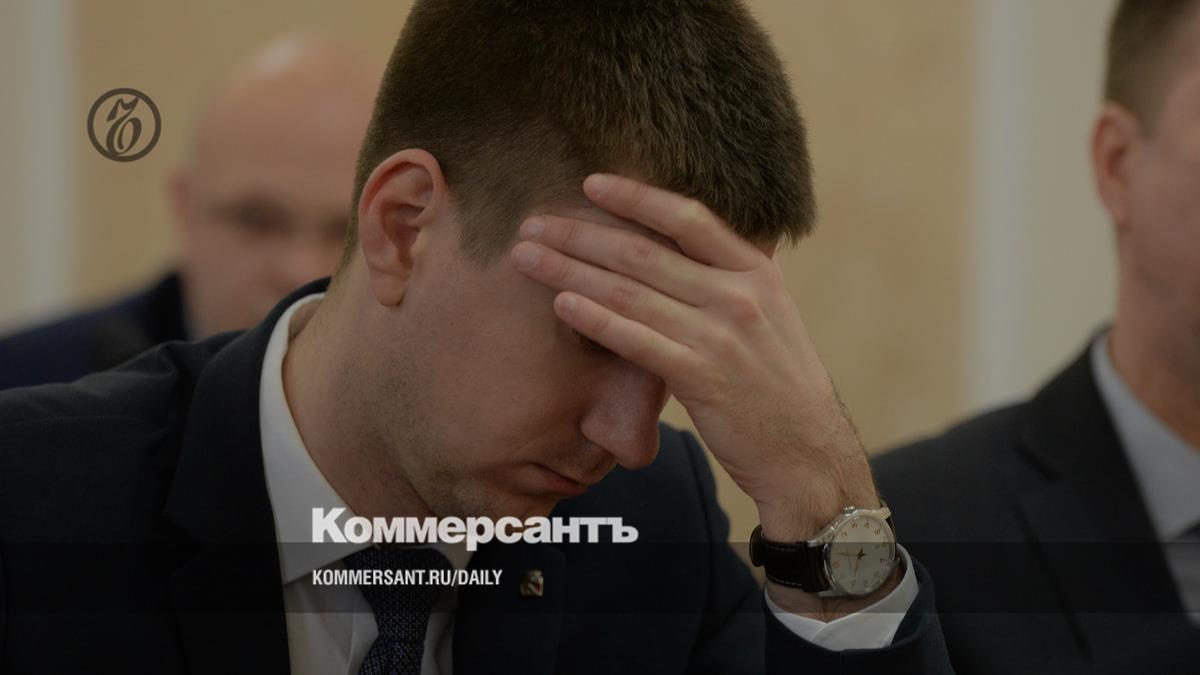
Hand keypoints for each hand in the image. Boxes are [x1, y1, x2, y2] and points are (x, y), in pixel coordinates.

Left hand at [510, 174, 880, 544]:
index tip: (590, 182)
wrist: (807, 452)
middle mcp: (739, 295)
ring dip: (570, 270)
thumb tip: (689, 241)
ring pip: (630, 292)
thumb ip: (733, 276)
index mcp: (755, 271)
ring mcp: (721, 335)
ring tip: (525, 256)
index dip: (635, 196)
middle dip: (580, 233)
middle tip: (533, 222)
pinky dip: (595, 318)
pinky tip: (561, 303)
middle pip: (643, 251)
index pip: (687, 218)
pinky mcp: (702, 378)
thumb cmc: (778, 383)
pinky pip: (637, 340)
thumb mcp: (772, 315)